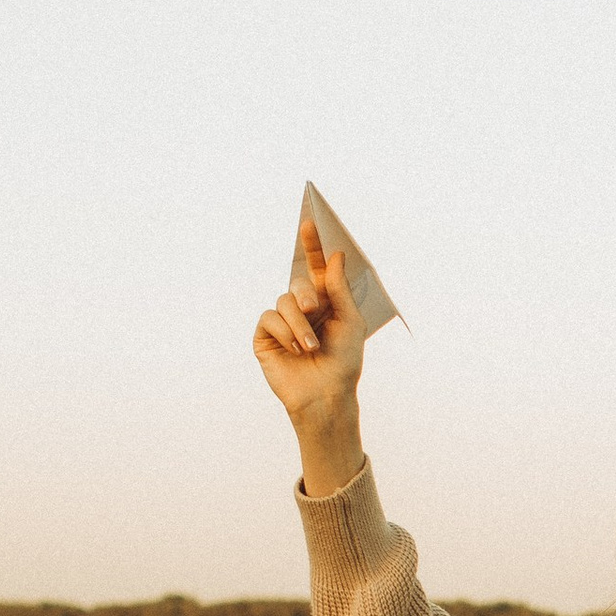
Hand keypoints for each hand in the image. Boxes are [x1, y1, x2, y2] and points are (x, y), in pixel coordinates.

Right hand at [253, 220, 370, 495]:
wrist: (326, 395)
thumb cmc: (343, 362)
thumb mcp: (350, 321)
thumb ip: (339, 289)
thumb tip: (334, 256)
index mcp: (324, 302)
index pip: (315, 267)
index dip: (311, 245)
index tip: (309, 221)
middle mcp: (302, 309)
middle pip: (297, 282)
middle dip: (307, 294)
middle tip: (316, 309)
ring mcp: (282, 323)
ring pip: (283, 301)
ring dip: (299, 324)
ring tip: (310, 346)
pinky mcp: (265, 337)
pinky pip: (269, 319)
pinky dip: (284, 333)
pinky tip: (294, 349)